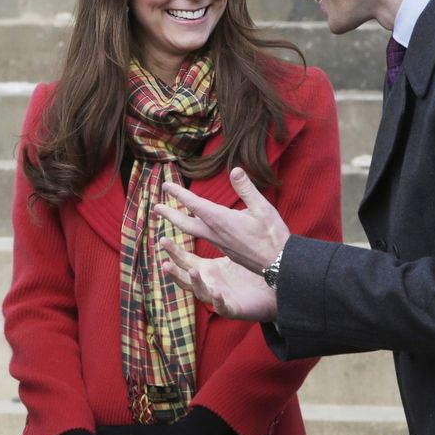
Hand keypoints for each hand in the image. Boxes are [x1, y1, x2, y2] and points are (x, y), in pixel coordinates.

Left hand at [153, 167, 289, 272]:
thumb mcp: (263, 208)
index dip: (179, 194)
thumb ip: (247, 189)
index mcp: (221, 220)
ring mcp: (220, 244)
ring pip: (193, 232)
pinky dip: (194, 231)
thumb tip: (235, 170)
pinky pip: (204, 238)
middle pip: (185, 223)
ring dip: (179, 222)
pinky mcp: (226, 250)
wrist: (279, 265)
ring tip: (170, 217)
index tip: (165, 186)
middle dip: (170, 214)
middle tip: (156, 207)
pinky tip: (199, 228)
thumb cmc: (272, 236)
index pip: (194, 204)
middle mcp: (216, 233)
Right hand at [160, 237, 277, 321]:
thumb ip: (220, 234)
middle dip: (175, 272)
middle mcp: (208, 284)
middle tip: (165, 263)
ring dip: (195, 283)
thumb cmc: (249, 272)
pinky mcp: (233, 309)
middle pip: (185, 278)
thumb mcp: (232, 251)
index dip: (173, 252)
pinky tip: (217, 292)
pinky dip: (218, 301)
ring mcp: (218, 297)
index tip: (162, 239)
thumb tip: (211, 211)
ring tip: (191, 271)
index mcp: (207, 270)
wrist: (270, 292)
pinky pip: (223, 306)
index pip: (184, 260)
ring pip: (201, 293)